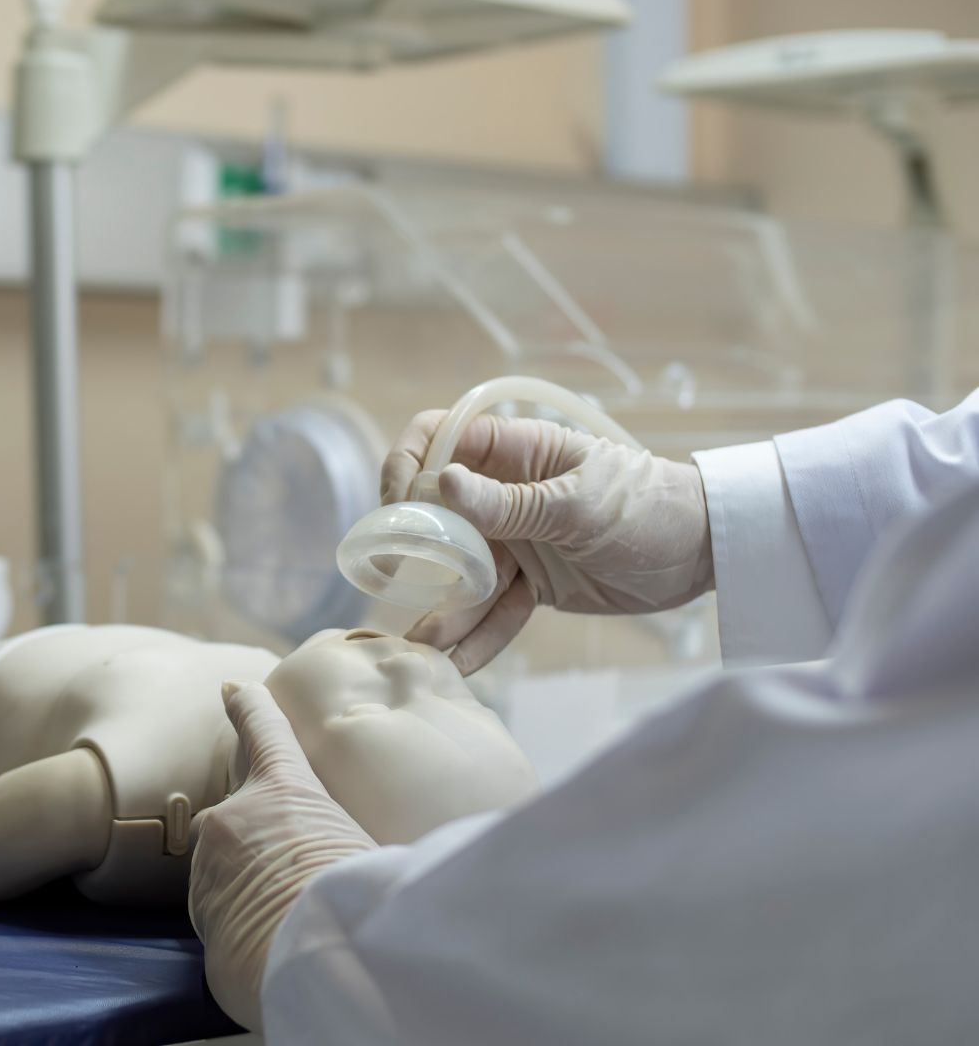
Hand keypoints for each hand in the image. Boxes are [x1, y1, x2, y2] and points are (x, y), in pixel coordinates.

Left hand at [189, 682, 376, 1031]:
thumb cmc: (362, 900)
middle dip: (253, 830)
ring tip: (294, 916)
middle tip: (291, 862)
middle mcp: (235, 816)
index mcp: (285, 786)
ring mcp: (209, 867)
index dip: (247, 705)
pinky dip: (243, 923)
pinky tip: (276, 946)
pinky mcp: (202, 917)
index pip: (262, 728)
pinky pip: (221, 912)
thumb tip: (381, 839)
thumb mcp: (372, 848)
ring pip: (223, 865)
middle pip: (236, 810)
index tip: (231, 690)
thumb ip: (348, 833)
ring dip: (248, 881)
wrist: (319, 966)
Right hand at [382, 412, 712, 673]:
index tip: (397, 508)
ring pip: (461, 572)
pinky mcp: (532, 583)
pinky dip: (478, 636)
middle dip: (413, 550)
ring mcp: (516, 539)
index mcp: (514, 451)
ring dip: (442, 608)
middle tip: (395, 582)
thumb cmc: (649, 505)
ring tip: (423, 647)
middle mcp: (504, 492)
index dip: (407, 466)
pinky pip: (494, 609)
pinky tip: (457, 664)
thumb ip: (509, 502)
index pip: (436, 439)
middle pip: (437, 513)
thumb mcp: (579, 504)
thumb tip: (440, 484)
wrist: (708, 553)